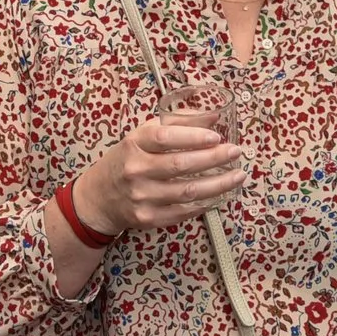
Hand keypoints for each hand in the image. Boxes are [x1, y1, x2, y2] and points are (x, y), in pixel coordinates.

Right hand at [76, 118, 247, 233]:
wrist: (98, 198)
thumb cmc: (127, 160)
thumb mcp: (143, 136)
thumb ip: (177, 124)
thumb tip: (214, 117)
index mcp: (133, 144)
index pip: (164, 137)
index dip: (193, 136)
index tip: (217, 136)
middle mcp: (135, 170)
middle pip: (180, 164)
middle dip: (213, 158)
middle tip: (235, 152)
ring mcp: (141, 197)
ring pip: (188, 191)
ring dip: (218, 184)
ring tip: (238, 175)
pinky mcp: (147, 218)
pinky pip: (184, 212)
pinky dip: (206, 203)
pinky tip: (220, 195)